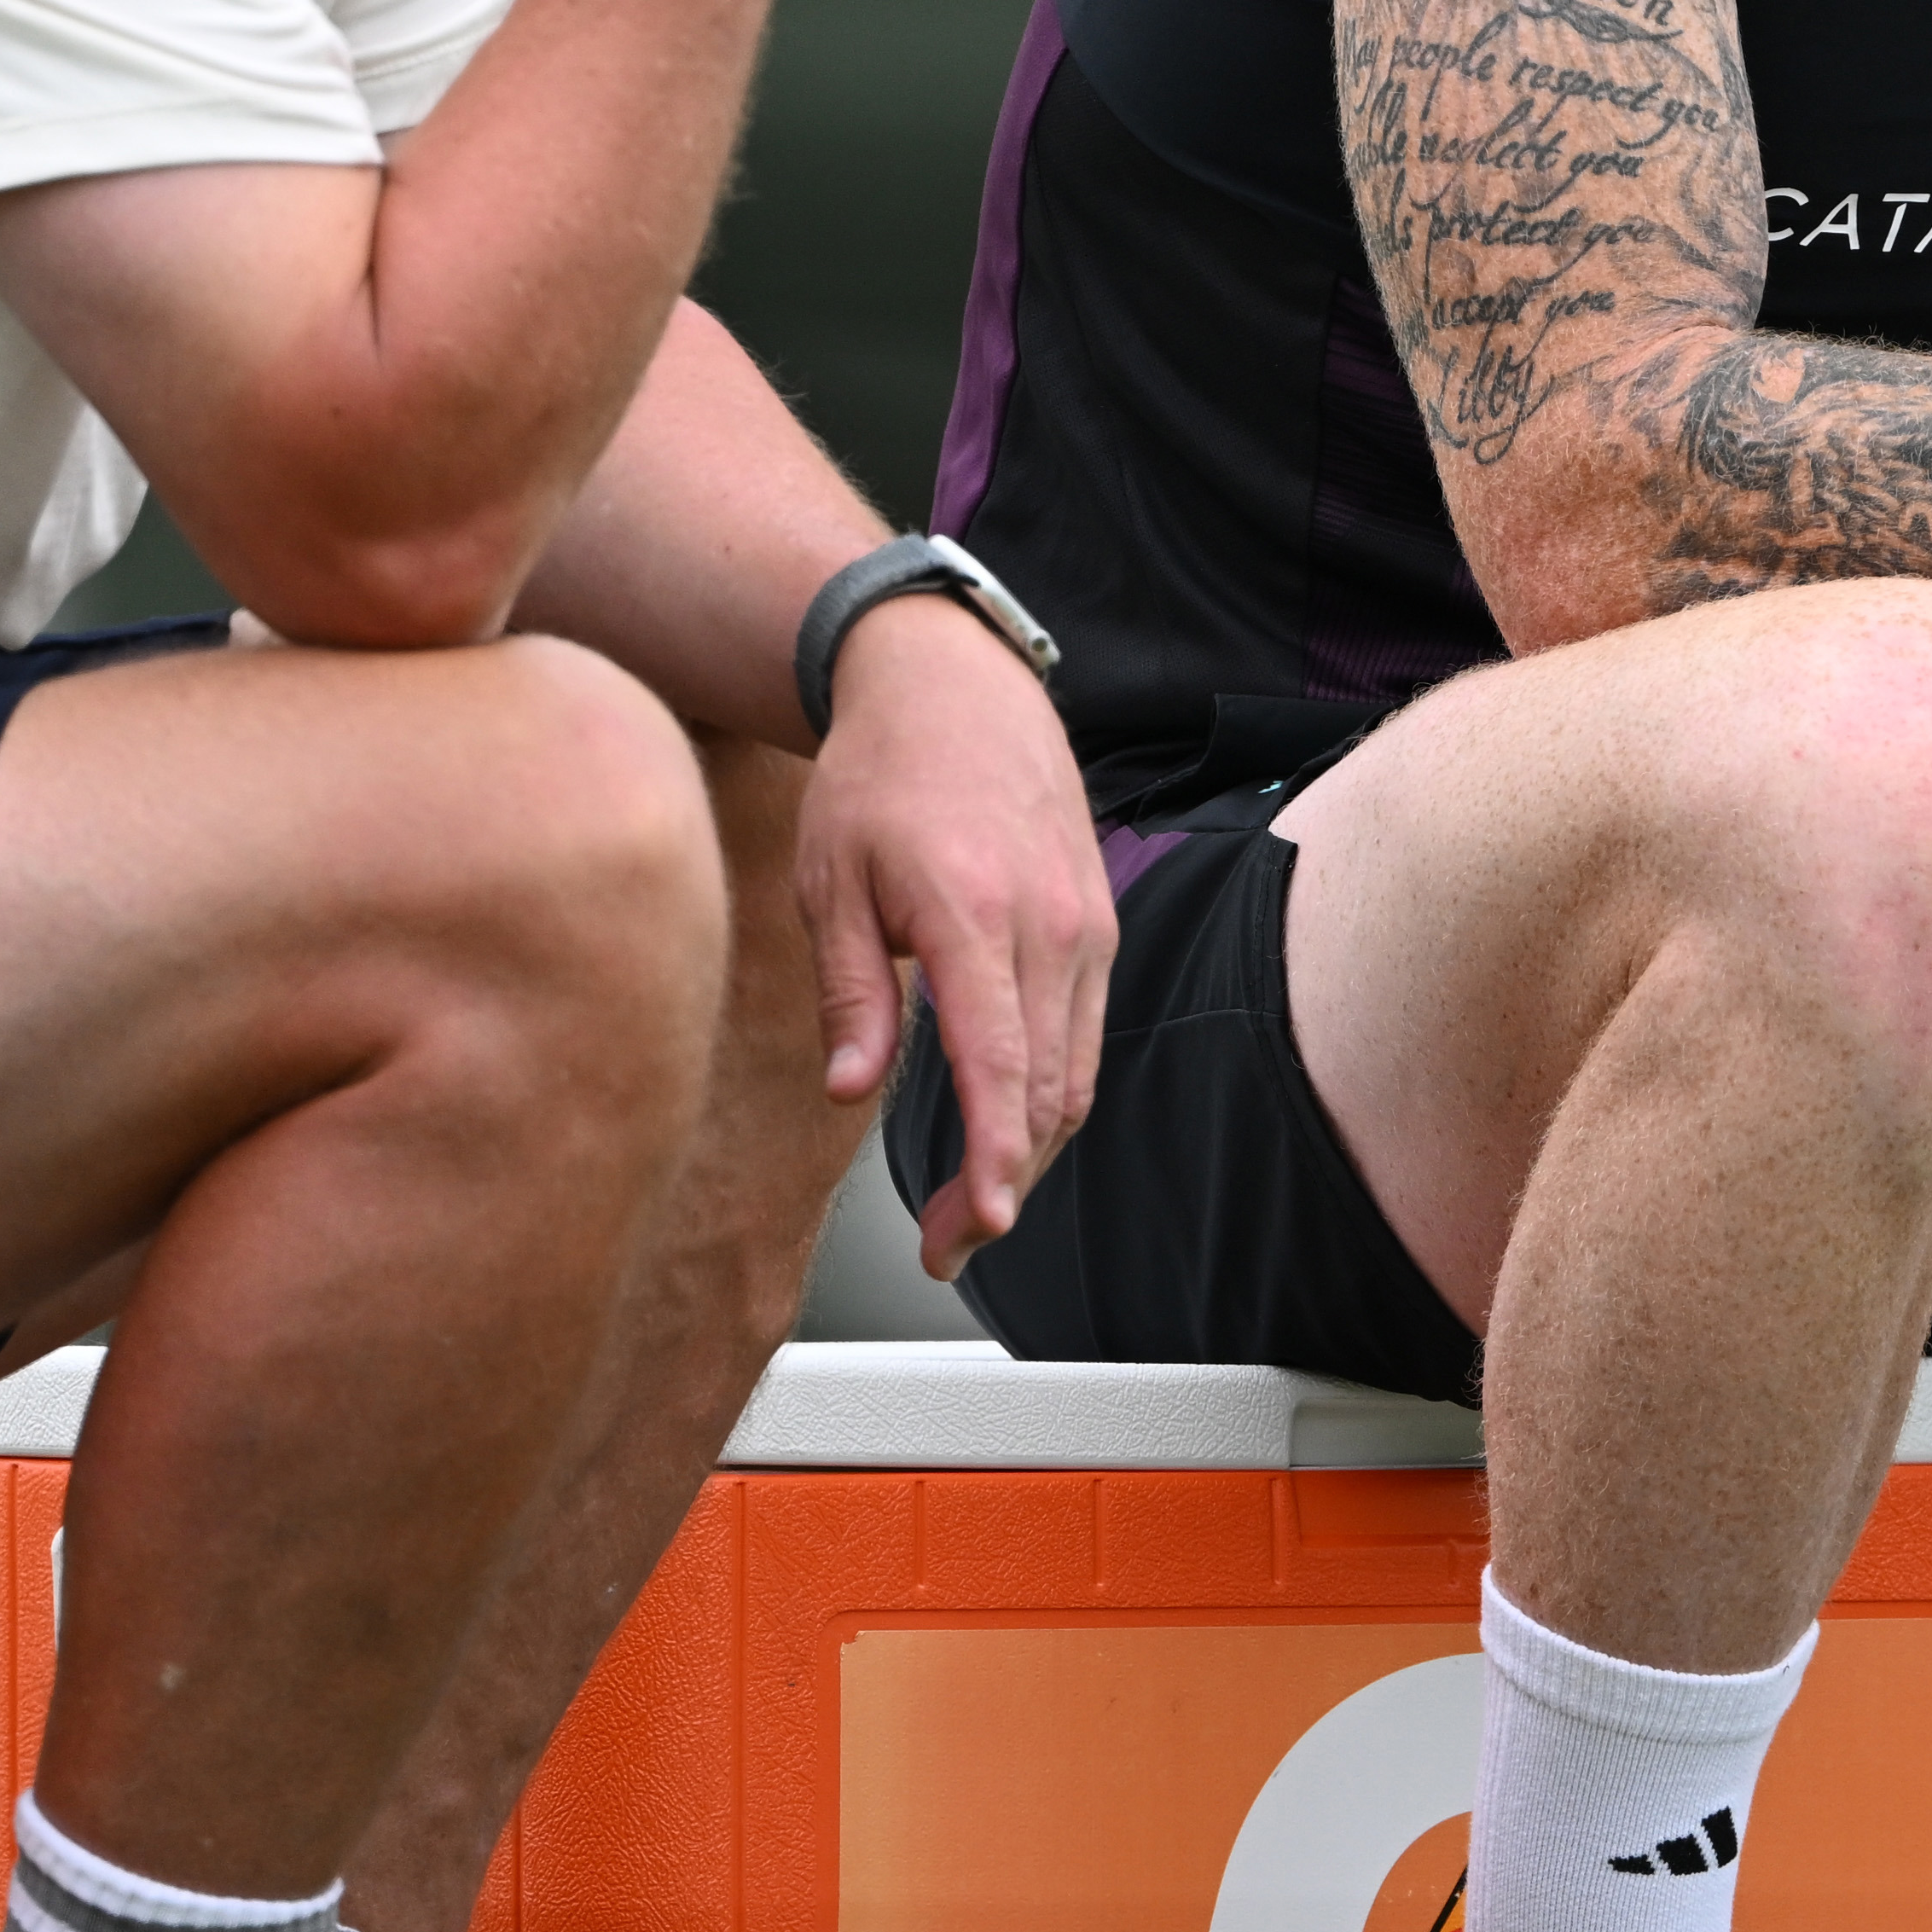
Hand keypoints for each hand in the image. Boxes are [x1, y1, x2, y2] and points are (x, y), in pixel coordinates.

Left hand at [796, 590, 1109, 1275]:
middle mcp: (1049, 925)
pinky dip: (1052, 1095)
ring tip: (968, 1203)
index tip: (975, 1228)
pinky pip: (1085, 1034)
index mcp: (975, 914)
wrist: (957, 687)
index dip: (993, 1161)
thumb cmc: (881, 775)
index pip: (1001, 1066)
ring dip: (1031, 1151)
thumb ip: (852, 991)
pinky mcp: (1098, 924)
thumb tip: (849, 1091)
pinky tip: (1007, 1123)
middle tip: (943, 1243)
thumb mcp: (832, 879)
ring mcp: (1086, 925)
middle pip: (1050, 1092)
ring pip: (1078, 1074)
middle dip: (1002, 1185)